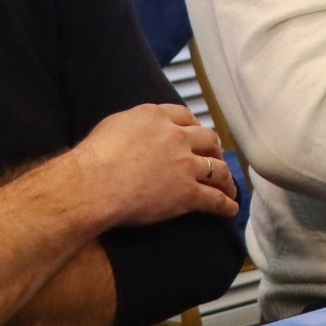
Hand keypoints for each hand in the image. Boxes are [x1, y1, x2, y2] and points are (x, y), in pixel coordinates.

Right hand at [71, 104, 237, 226]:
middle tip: (216, 157)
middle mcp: (177, 137)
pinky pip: (214, 199)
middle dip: (214, 149)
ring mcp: (185, 165)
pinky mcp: (187, 193)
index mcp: (158, 118)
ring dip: (227, 179)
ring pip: (217, 169)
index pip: (185, 116)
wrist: (95, 183)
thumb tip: (137, 130)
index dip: (194, 126)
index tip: (197, 133)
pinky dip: (226, 205)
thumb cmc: (95, 155)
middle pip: (208, 139)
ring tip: (230, 188)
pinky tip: (231, 210)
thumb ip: (134, 125)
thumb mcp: (115, 125)